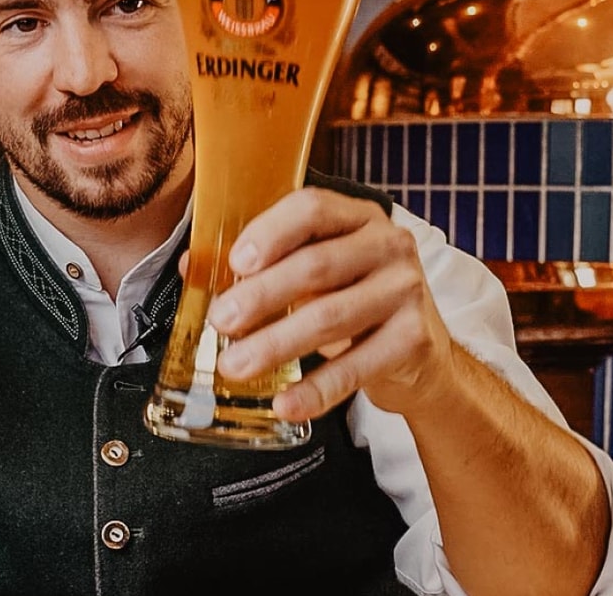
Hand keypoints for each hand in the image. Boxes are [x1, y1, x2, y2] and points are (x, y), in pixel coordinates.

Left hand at [201, 187, 454, 420]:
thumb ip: (261, 265)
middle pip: (316, 265)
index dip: (270, 232)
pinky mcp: (414, 339)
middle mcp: (388, 246)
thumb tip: (191, 266)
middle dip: (261, 295)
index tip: (235, 262)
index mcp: (357, 218)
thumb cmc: (352, 301)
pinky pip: (356, 367)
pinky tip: (284, 403)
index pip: (312, 209)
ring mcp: (406, 291)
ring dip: (275, 344)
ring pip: (331, 317)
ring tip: (234, 364)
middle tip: (220, 321)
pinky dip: (316, 389)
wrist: (420, 355)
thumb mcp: (314, 275)